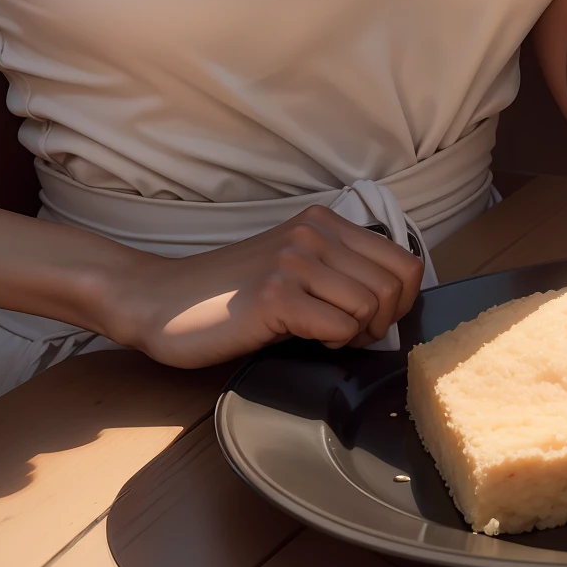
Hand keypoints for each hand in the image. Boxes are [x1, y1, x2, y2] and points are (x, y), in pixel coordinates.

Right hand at [95, 206, 424, 367]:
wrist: (163, 301)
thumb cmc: (230, 295)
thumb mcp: (292, 267)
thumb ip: (338, 272)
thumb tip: (394, 302)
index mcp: (321, 222)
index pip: (403, 260)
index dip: (401, 301)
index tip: (374, 320)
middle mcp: (312, 232)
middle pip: (395, 286)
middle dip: (383, 322)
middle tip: (347, 334)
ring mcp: (293, 261)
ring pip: (372, 307)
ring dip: (355, 333)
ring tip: (321, 334)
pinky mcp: (276, 295)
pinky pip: (340, 327)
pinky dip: (332, 344)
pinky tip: (304, 338)